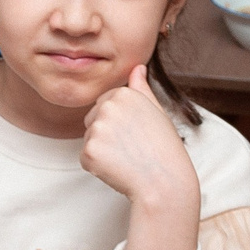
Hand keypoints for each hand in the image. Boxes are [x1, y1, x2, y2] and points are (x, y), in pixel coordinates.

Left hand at [81, 66, 196, 208]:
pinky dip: (98, 167)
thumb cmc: (164, 148)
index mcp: (124, 93)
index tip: (135, 133)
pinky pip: (85, 158)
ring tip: (126, 158)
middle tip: (131, 147)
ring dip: (102, 150)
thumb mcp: (157, 112)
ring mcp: (96, 129)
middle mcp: (108, 107)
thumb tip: (137, 67)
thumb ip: (142, 89)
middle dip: (107, 134)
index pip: (105, 103)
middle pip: (92, 119)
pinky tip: (118, 169)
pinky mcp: (88, 151)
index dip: (119, 122)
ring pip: (89, 138)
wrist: (164, 181)